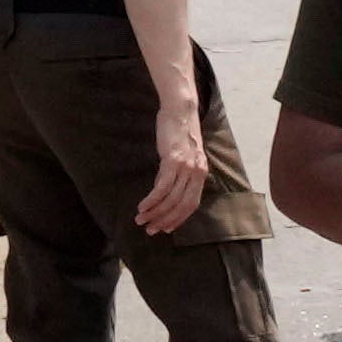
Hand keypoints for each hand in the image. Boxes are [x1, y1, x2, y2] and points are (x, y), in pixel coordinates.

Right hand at [133, 121, 208, 239]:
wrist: (181, 111)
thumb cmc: (180, 132)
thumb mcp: (184, 155)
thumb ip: (180, 173)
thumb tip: (166, 190)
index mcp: (201, 173)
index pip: (192, 204)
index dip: (179, 219)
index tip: (166, 229)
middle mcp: (197, 173)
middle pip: (182, 205)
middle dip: (165, 221)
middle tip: (150, 230)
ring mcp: (186, 167)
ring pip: (171, 199)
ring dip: (155, 213)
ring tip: (141, 220)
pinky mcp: (173, 161)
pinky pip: (162, 187)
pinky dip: (152, 200)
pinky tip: (142, 206)